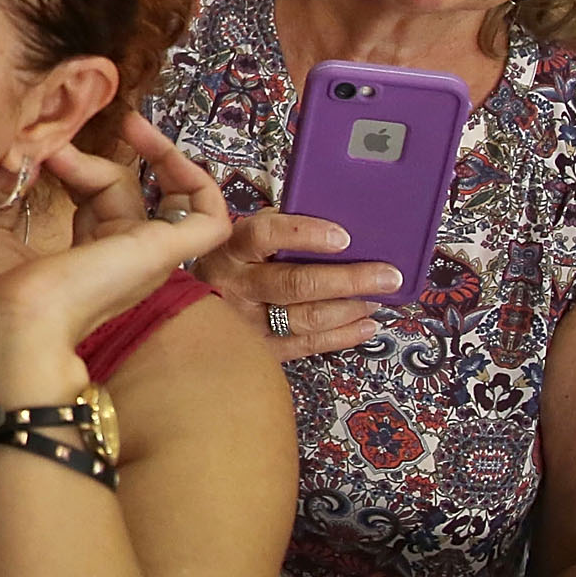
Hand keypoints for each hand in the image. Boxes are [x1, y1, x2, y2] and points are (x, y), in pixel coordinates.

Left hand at [0, 113, 233, 407]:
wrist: (17, 329)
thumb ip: (3, 194)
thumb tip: (12, 156)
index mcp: (87, 264)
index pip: (95, 203)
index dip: (74, 168)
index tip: (38, 150)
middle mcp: (124, 263)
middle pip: (125, 194)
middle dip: (96, 158)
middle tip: (58, 140)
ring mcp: (149, 259)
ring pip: (163, 194)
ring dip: (147, 154)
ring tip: (120, 130)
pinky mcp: (165, 252)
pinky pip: (209, 219)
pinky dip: (198, 183)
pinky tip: (161, 149)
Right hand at [190, 207, 398, 358]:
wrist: (187, 307)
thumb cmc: (233, 262)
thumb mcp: (245, 234)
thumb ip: (280, 227)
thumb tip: (339, 226)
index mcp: (231, 247)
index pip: (266, 235)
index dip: (305, 235)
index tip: (344, 236)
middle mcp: (236, 285)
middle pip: (295, 283)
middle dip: (348, 279)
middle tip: (388, 276)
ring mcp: (247, 322)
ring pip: (305, 318)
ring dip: (349, 309)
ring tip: (379, 299)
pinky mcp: (260, 349)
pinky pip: (307, 345)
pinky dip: (342, 336)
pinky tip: (366, 325)